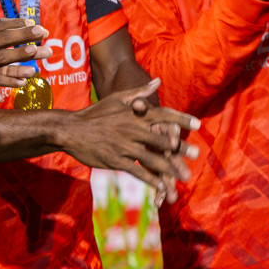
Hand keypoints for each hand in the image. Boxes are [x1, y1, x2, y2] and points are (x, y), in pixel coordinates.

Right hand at [62, 79, 198, 203]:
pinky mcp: (116, 161)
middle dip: (180, 148)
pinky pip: (138, 172)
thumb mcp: (118, 99)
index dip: (182, 119)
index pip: (164, 115)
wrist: (70, 129)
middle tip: (196, 153)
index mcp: (135, 114)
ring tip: (184, 176)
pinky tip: (162, 187)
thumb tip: (158, 81)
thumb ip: (140, 93)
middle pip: (162, 139)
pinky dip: (151, 180)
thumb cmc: (95, 113)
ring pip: (153, 158)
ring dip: (170, 168)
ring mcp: (125, 146)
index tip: (198, 124)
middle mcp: (133, 129)